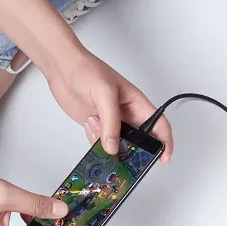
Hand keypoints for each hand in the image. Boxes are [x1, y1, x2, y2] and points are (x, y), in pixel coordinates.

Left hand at [45, 48, 173, 161]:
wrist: (60, 67)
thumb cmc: (86, 69)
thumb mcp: (103, 94)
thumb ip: (111, 123)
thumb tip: (114, 147)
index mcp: (137, 104)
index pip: (159, 125)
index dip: (165, 142)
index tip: (164, 158)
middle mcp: (127, 115)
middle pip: (141, 141)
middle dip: (136, 151)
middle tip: (127, 157)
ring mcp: (112, 123)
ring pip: (119, 146)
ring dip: (110, 147)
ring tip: (98, 131)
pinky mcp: (97, 127)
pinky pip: (101, 144)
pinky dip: (95, 143)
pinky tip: (89, 124)